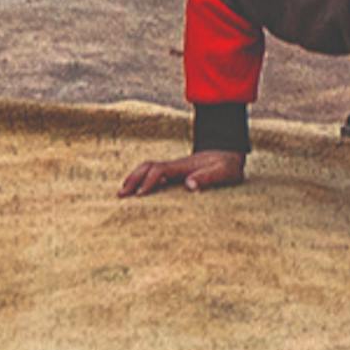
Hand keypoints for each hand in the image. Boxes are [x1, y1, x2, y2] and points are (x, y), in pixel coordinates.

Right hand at [118, 147, 248, 198]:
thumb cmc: (227, 165)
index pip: (159, 170)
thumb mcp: (223, 172)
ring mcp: (174, 168)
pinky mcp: (175, 172)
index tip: (139, 195)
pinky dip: (142, 180)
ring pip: (148, 169)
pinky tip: (137, 191)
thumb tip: (189, 184)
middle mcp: (175, 165)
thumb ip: (207, 177)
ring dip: (134, 179)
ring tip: (122, 193)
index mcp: (184, 166)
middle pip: (148, 167)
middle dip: (133, 179)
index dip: (148, 182)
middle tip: (120, 195)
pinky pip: (154, 174)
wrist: (229, 153)